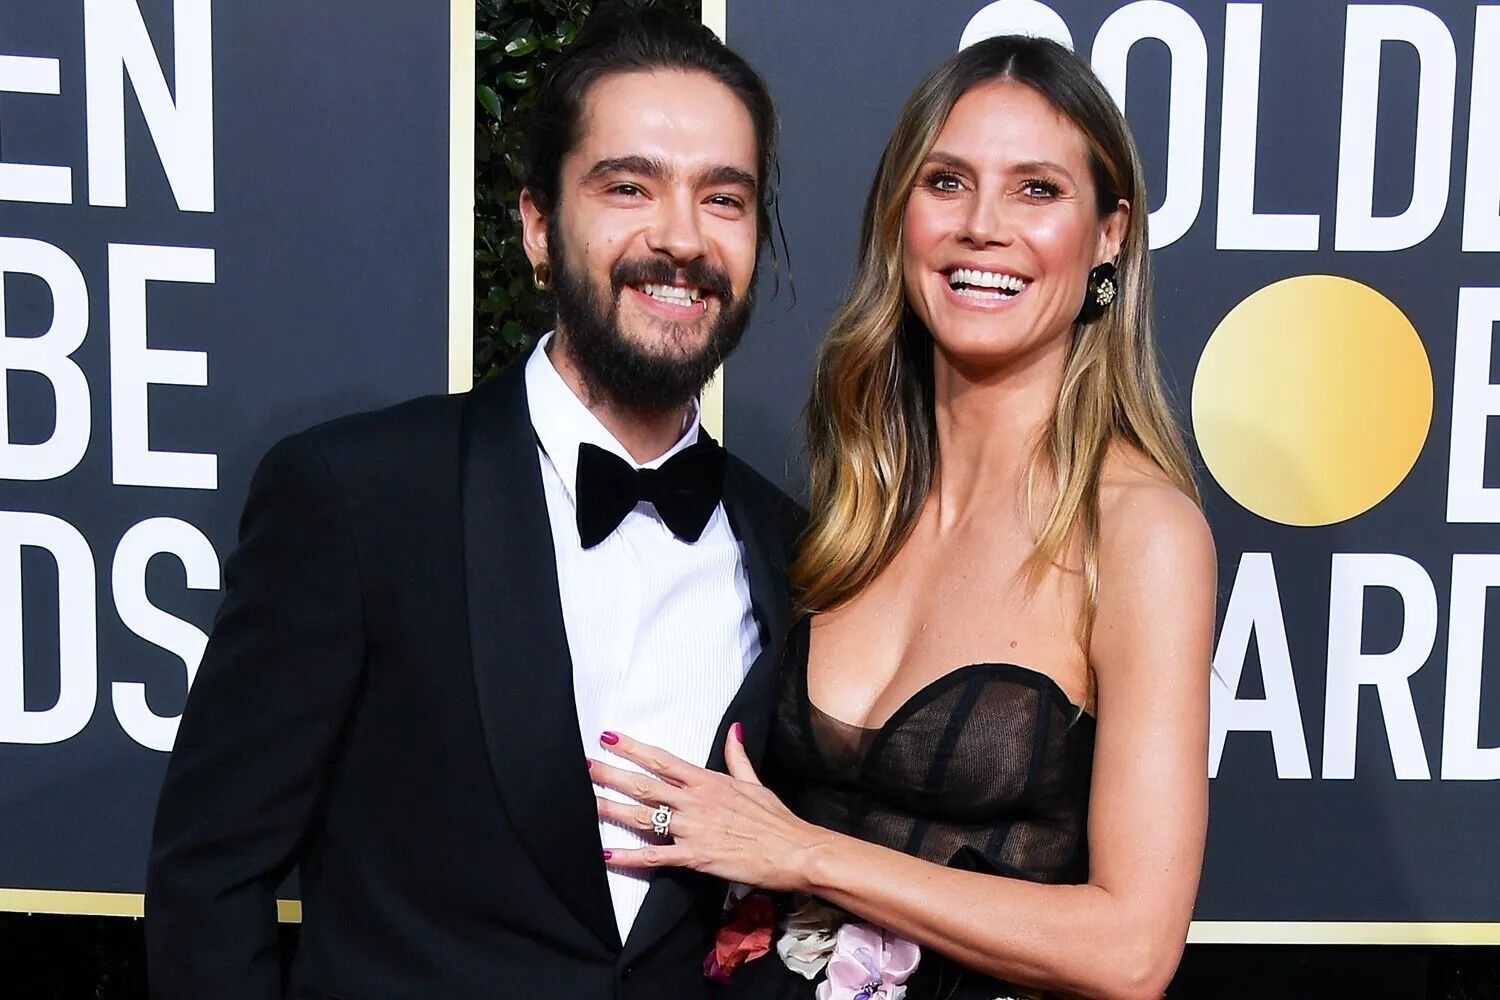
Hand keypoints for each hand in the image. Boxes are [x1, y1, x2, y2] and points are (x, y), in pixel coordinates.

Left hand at [589, 725, 824, 892]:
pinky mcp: (695, 857)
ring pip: (644, 817)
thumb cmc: (776, 818)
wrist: (794, 850)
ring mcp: (692, 829)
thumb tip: (734, 728)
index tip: (609, 738)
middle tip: (584, 766)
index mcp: (707, 781)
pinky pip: (655, 857)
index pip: (662, 760)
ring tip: (586, 802)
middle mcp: (695, 801)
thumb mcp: (755, 781)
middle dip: (611, 774)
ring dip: (612, 809)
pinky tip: (607, 854)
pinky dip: (630, 856)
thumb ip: (737, 756)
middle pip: (644, 784)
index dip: (633, 748)